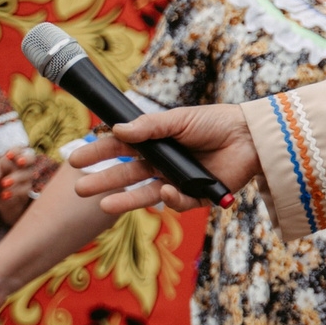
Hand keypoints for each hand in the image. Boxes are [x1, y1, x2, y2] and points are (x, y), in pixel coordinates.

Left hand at [0, 147, 50, 218]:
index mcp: (9, 160)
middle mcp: (20, 167)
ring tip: (3, 184)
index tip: (8, 155)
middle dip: (26, 159)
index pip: (17, 150)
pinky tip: (4, 195)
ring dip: (16, 178)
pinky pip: (24, 189)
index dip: (15, 151)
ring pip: (27, 175)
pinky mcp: (26, 190)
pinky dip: (14, 192)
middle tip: (20, 162)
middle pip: (30, 158)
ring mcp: (25, 178)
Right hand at [73, 105, 259, 212]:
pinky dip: (171, 199)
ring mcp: (178, 181)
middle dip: (103, 181)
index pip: (120, 150)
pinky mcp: (197, 196)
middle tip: (80, 188)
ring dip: (125, 200)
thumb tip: (118, 130)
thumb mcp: (179, 119)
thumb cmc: (215, 122)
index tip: (75, 159)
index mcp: (156, 144)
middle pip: (128, 175)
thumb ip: (150, 126)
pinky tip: (165, 192)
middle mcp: (163, 164)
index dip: (98, 154)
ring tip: (103, 205)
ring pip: (146, 194)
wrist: (250, 135)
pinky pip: (179, 202)